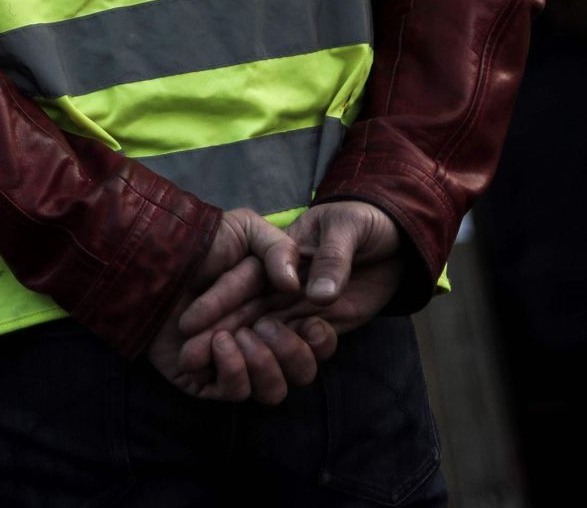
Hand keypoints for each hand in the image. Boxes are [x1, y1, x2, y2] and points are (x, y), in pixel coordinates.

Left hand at [146, 208, 330, 404]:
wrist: (152, 257)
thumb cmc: (199, 243)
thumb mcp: (245, 229)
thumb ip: (279, 248)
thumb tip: (294, 286)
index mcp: (279, 312)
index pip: (316, 344)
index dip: (320, 341)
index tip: (310, 322)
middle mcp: (260, 342)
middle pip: (301, 372)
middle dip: (292, 353)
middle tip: (264, 326)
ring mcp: (233, 362)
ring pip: (272, 390)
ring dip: (262, 364)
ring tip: (237, 334)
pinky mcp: (204, 378)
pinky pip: (234, 392)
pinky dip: (233, 369)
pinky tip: (218, 342)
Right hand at [176, 202, 405, 357]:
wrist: (396, 238)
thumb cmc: (362, 221)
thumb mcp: (346, 227)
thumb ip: (330, 258)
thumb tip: (313, 294)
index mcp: (272, 259)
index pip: (236, 282)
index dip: (213, 303)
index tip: (190, 324)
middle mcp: (276, 287)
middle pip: (239, 314)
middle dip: (215, 335)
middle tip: (192, 355)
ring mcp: (295, 308)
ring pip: (263, 336)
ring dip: (251, 351)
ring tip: (242, 357)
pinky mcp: (317, 325)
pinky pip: (296, 347)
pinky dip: (287, 358)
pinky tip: (276, 365)